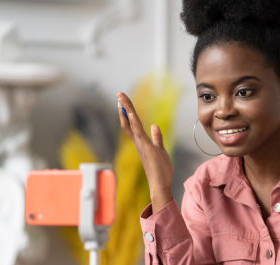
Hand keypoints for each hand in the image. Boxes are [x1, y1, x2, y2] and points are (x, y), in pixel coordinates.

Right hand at [117, 92, 173, 212]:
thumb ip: (157, 137)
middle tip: (119, 94)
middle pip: (128, 121)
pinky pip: (138, 133)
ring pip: (131, 124)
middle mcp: (138, 142)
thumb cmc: (160, 170)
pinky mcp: (146, 148)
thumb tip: (155, 126)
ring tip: (121, 98)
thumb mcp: (160, 149)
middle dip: (124, 107)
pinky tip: (131, 113)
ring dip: (127, 110)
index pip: (132, 124)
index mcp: (141, 141)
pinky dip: (134, 122)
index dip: (127, 112)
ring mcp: (141, 144)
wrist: (160, 185)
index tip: (123, 101)